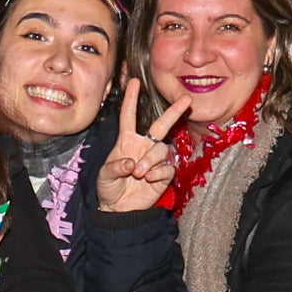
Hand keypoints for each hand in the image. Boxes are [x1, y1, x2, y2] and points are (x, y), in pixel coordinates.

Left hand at [94, 76, 189, 213]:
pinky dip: (158, 172)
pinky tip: (149, 179)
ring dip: (151, 160)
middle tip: (186, 100)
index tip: (134, 82)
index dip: (131, 99)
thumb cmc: (110, 188)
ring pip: (162, 149)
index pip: (129, 116)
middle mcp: (144, 146)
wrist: (120, 210)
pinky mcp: (164, 174)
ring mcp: (155, 160)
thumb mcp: (105, 176)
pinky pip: (167, 167)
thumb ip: (115, 167)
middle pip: (161, 125)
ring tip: (140, 173)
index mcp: (127, 141)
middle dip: (174, 112)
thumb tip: (131, 163)